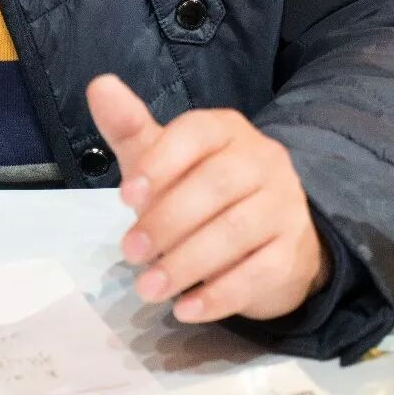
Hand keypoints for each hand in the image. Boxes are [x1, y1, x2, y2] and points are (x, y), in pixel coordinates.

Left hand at [85, 75, 330, 323]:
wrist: (268, 238)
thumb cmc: (200, 192)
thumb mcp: (161, 160)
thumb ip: (130, 128)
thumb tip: (99, 85)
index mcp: (226, 130)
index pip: (197, 133)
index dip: (160, 162)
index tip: (125, 197)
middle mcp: (263, 160)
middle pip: (216, 185)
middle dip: (167, 221)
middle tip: (130, 253)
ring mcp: (286, 205)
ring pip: (236, 231)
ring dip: (186, 263)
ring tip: (148, 289)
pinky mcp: (294, 251)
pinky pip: (260, 272)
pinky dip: (219, 294)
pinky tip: (186, 309)